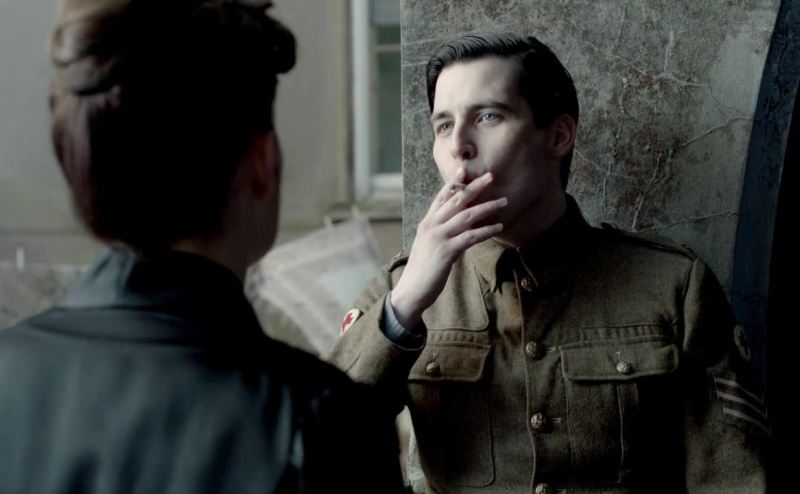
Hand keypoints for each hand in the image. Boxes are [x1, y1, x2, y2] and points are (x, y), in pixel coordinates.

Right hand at [390, 168, 505, 327]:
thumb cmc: (423, 269)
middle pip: (456, 200)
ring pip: (466, 216)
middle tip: (492, 176)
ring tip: (504, 201)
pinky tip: (498, 226)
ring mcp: (438, 237)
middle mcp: (432, 225)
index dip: (453, 182)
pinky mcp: (446, 252)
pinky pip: (470, 237)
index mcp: (427, 222)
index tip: (465, 168)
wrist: (411, 290)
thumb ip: (442, 232)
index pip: (442, 196)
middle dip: (475, 187)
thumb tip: (462, 226)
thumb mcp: (429, 245)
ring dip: (487, 207)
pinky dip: (486, 230)